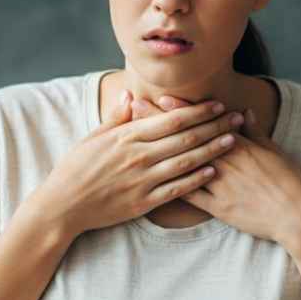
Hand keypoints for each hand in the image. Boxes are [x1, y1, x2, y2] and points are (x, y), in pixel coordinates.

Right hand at [31, 90, 245, 235]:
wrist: (63, 205)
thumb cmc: (75, 168)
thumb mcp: (93, 137)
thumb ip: (116, 117)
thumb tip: (131, 94)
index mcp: (127, 136)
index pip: (172, 119)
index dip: (198, 111)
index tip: (218, 104)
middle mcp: (139, 156)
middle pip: (186, 138)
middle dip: (215, 126)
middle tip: (237, 118)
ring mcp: (143, 180)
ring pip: (186, 161)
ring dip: (213, 150)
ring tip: (234, 141)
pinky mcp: (144, 202)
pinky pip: (177, 189)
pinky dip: (196, 179)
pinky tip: (213, 171)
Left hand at [134, 97, 300, 247]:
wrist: (299, 215)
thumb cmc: (290, 181)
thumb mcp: (273, 150)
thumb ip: (255, 132)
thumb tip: (243, 112)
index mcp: (238, 145)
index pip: (202, 122)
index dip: (179, 110)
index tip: (159, 97)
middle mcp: (225, 161)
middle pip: (185, 138)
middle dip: (158, 122)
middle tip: (134, 108)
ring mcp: (220, 185)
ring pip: (182, 164)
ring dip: (158, 150)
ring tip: (135, 141)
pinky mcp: (218, 208)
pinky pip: (190, 196)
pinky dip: (170, 187)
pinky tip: (150, 182)